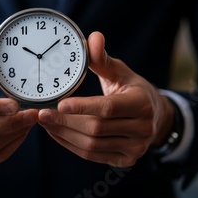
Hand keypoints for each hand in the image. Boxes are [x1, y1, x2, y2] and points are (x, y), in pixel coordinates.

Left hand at [38, 31, 174, 167]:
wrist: (155, 116)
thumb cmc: (131, 88)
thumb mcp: (120, 71)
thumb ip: (102, 58)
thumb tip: (93, 37)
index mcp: (142, 103)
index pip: (107, 108)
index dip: (82, 107)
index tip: (59, 102)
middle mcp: (143, 129)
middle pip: (96, 129)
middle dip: (65, 122)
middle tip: (42, 114)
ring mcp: (136, 148)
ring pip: (92, 146)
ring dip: (64, 134)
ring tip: (45, 122)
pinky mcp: (125, 160)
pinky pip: (92, 156)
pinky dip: (71, 145)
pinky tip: (56, 133)